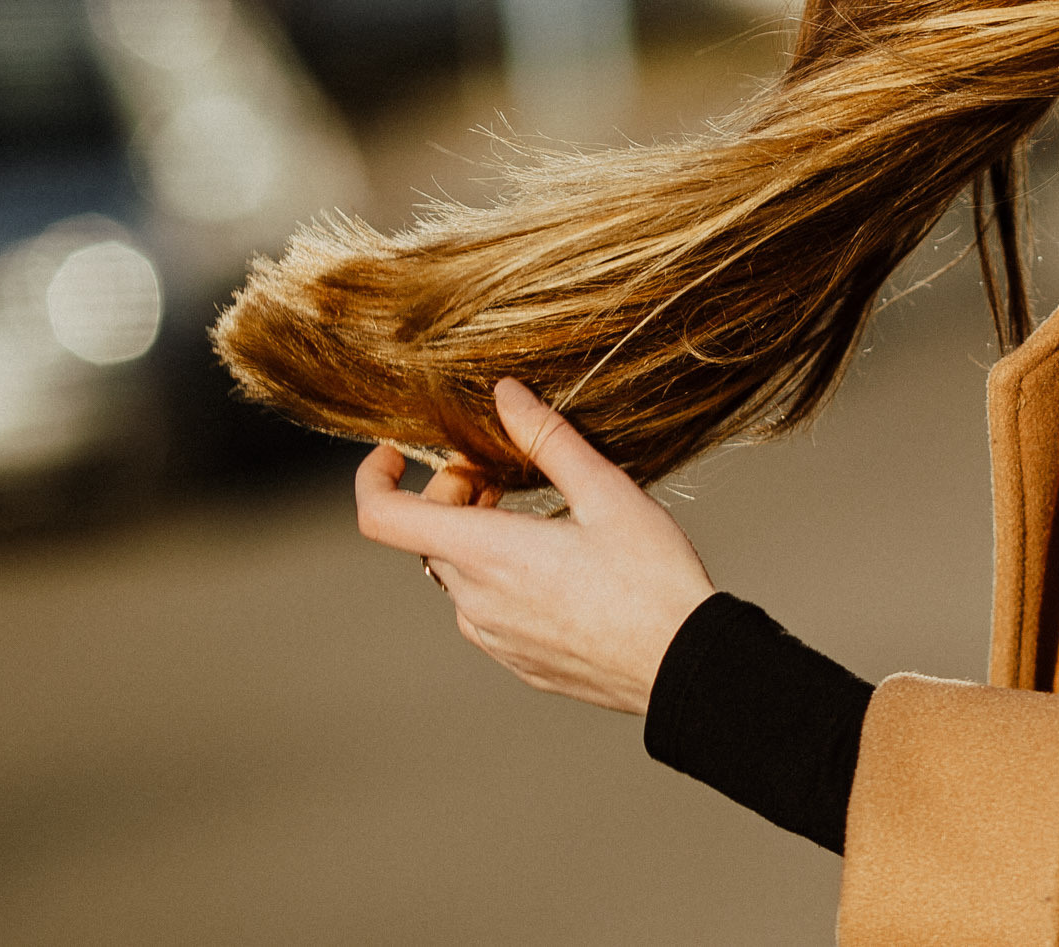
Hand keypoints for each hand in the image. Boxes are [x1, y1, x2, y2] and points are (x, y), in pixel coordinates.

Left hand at [355, 379, 715, 715]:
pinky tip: (553, 566)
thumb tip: (505, 394)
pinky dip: (497, 575)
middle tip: (502, 473)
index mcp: (487, 554)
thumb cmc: (652, 578)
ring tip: (534, 517)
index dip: (373, 477)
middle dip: (452, 494)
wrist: (686, 665)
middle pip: (427, 537)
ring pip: (456, 574)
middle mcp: (475, 601)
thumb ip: (547, 439)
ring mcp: (493, 638)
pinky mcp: (517, 661)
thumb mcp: (607, 492)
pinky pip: (483, 610)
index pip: (383, 517)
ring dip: (475, 536)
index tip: (394, 452)